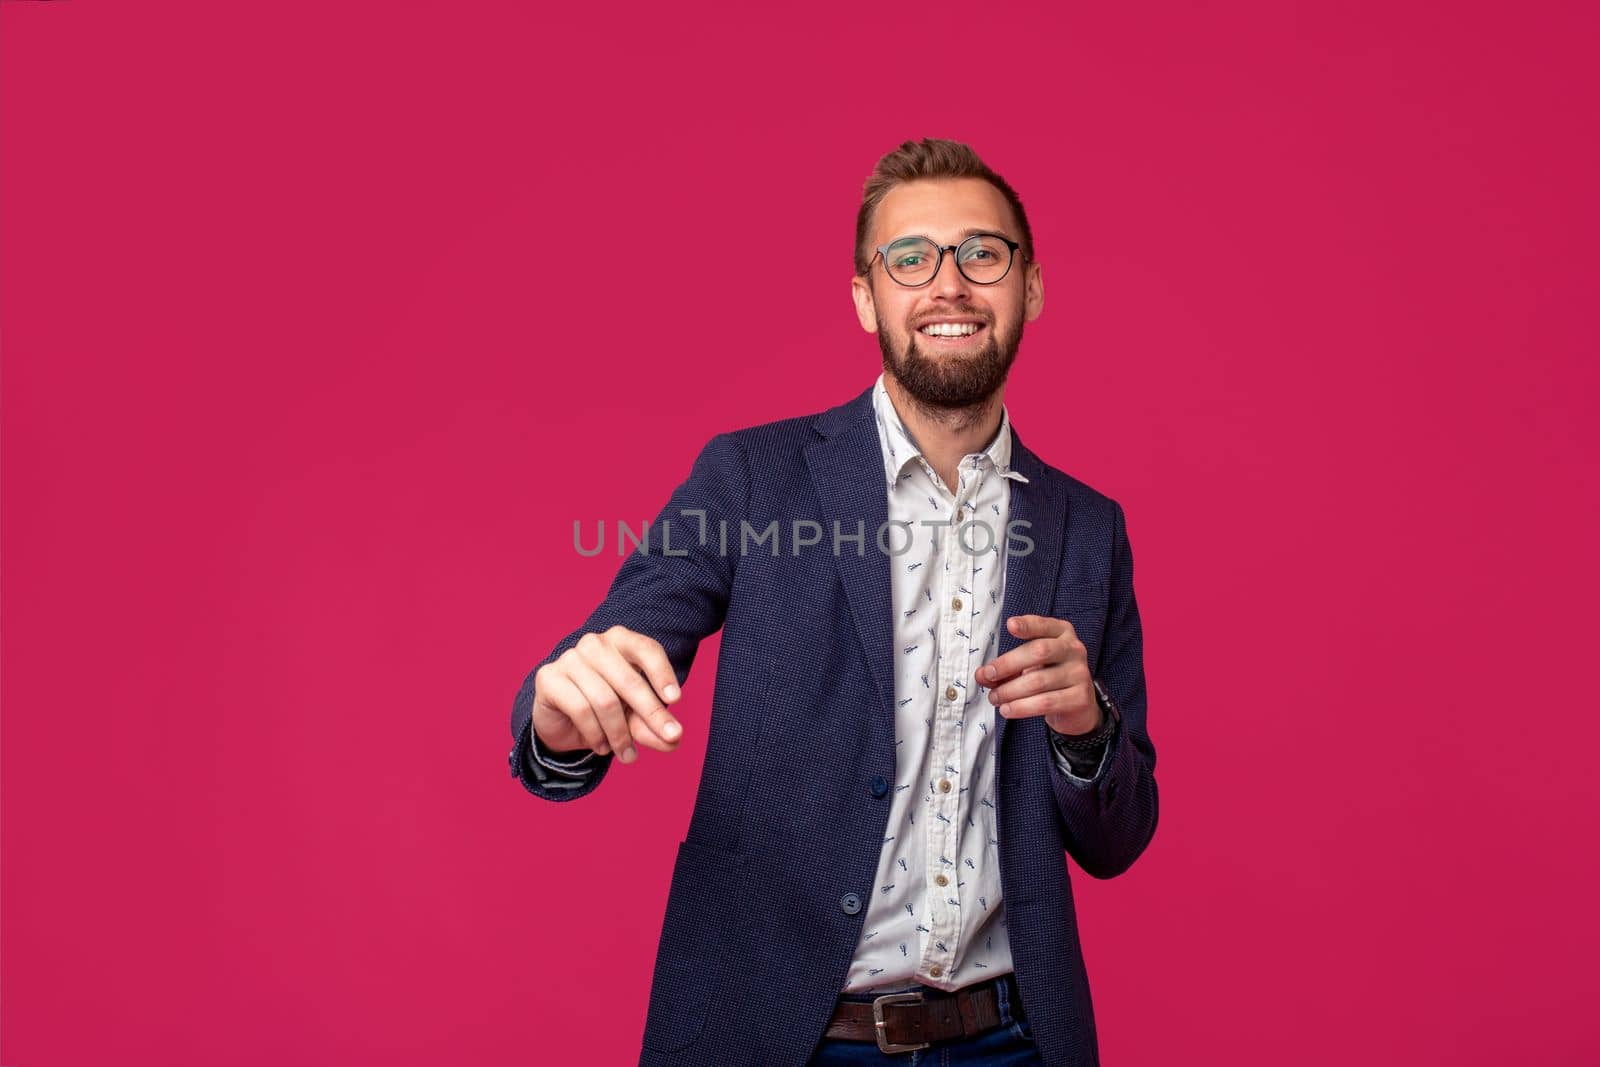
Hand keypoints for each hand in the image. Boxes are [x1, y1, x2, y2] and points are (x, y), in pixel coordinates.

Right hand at [530, 625, 684, 763]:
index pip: (646, 650)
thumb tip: (673, 739)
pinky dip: (596, 734)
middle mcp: (594, 644)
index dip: (662, 673)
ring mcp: (569, 659)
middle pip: (628, 680)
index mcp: (620, 641)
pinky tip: (602, 747)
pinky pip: (581, 709)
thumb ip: (652, 726)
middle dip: (651, 713)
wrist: (561, 723)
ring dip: (620, 734)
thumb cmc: (604, 710)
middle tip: (670, 738)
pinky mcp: (548, 678)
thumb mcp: (634, 718)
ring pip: (605, 700)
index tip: (675, 700)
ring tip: (627, 754)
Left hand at [976, 615, 1101, 735]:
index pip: (1044, 625)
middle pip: (1039, 651)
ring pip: (1038, 680)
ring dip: (1010, 690)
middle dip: (1008, 664)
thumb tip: (981, 675)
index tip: (1010, 625)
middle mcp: (1074, 650)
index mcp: (1062, 633)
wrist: (1078, 707)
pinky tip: (1007, 710)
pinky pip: (1045, 702)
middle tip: (987, 675)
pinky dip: (1021, 707)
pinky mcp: (1080, 698)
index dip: (1027, 625)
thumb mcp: (1028, 666)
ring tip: (994, 698)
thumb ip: (1006, 667)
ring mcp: (1080, 673)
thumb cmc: (1049, 678)